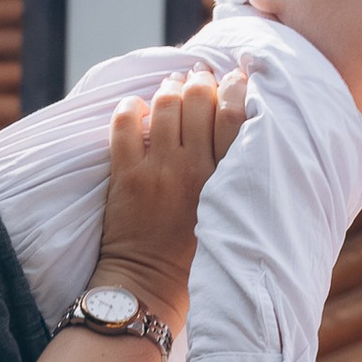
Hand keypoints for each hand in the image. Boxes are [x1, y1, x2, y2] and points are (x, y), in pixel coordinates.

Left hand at [91, 68, 248, 324]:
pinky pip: (124, 124)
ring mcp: (158, 171)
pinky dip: (130, 108)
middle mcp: (193, 169)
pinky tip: (136, 107)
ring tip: (171, 86)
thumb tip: (237, 133)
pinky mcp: (126, 176)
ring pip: (165, 105)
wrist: (148, 285)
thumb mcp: (228, 215)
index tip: (235, 77)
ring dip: (169, 88)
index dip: (236, 87)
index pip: (235, 117)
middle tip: (199, 76)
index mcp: (224, 181)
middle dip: (201, 80)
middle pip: (200, 100)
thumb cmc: (194, 256)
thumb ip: (234, 178)